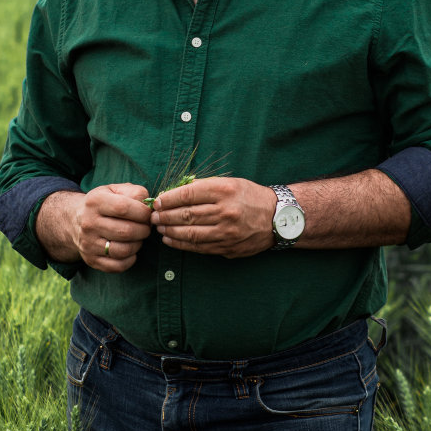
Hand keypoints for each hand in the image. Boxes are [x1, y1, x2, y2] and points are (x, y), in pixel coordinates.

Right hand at [42, 184, 152, 272]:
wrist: (75, 220)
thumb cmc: (103, 203)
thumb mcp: (115, 190)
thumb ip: (134, 192)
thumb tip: (149, 205)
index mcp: (95, 201)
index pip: (124, 208)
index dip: (143, 212)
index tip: (148, 214)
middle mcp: (89, 223)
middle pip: (126, 231)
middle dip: (144, 230)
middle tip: (146, 227)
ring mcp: (88, 243)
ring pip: (123, 250)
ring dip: (138, 245)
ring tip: (138, 238)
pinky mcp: (91, 259)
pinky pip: (117, 266)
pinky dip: (130, 260)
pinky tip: (131, 251)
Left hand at [150, 177, 274, 258]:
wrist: (277, 218)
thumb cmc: (250, 196)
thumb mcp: (230, 183)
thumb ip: (204, 187)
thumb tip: (175, 194)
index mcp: (224, 190)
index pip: (188, 194)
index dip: (168, 199)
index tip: (158, 202)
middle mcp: (225, 211)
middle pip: (186, 215)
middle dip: (165, 216)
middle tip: (153, 217)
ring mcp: (226, 232)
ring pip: (190, 233)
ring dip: (170, 232)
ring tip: (159, 229)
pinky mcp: (227, 247)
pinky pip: (199, 247)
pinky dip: (181, 244)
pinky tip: (171, 240)